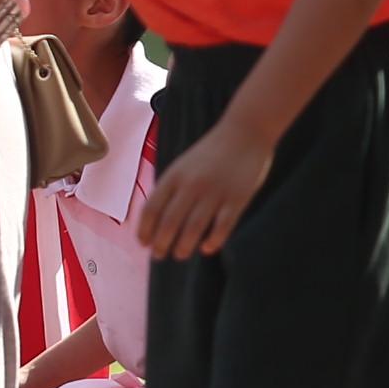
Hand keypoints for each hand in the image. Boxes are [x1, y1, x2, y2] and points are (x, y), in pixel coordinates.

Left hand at [140, 120, 272, 257]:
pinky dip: (213, 241)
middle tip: (159, 255)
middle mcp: (191, 185)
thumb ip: (170, 189)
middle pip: (169, 223)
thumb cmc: (211, 153)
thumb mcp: (182, 166)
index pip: (151, 209)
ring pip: (193, 228)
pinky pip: (222, 226)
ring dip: (183, 247)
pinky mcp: (237, 198)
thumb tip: (156, 220)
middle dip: (161, 244)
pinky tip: (207, 248)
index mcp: (174, 176)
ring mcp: (215, 192)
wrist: (245, 131)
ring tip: (180, 254)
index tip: (143, 243)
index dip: (145, 230)